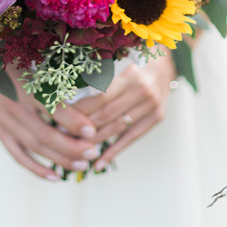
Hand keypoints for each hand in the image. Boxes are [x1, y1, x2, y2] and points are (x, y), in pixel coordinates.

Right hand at [0, 63, 100, 180]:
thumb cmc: (12, 57)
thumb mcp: (34, 60)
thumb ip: (56, 73)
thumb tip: (93, 77)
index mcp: (26, 87)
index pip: (51, 108)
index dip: (72, 121)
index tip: (92, 131)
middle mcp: (15, 108)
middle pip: (44, 135)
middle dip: (71, 147)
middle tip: (93, 153)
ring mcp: (5, 122)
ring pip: (34, 147)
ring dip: (59, 159)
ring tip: (82, 166)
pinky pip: (18, 154)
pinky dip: (36, 167)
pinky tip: (55, 177)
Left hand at [70, 53, 177, 170]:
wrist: (166, 64)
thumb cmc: (134, 62)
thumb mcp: (118, 62)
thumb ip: (98, 77)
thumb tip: (67, 98)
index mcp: (130, 75)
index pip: (99, 98)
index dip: (79, 111)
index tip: (60, 118)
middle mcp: (142, 90)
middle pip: (106, 115)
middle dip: (82, 128)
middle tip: (62, 136)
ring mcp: (152, 105)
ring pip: (116, 128)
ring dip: (94, 141)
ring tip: (75, 149)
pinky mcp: (156, 117)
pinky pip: (131, 138)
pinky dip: (114, 152)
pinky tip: (98, 164)